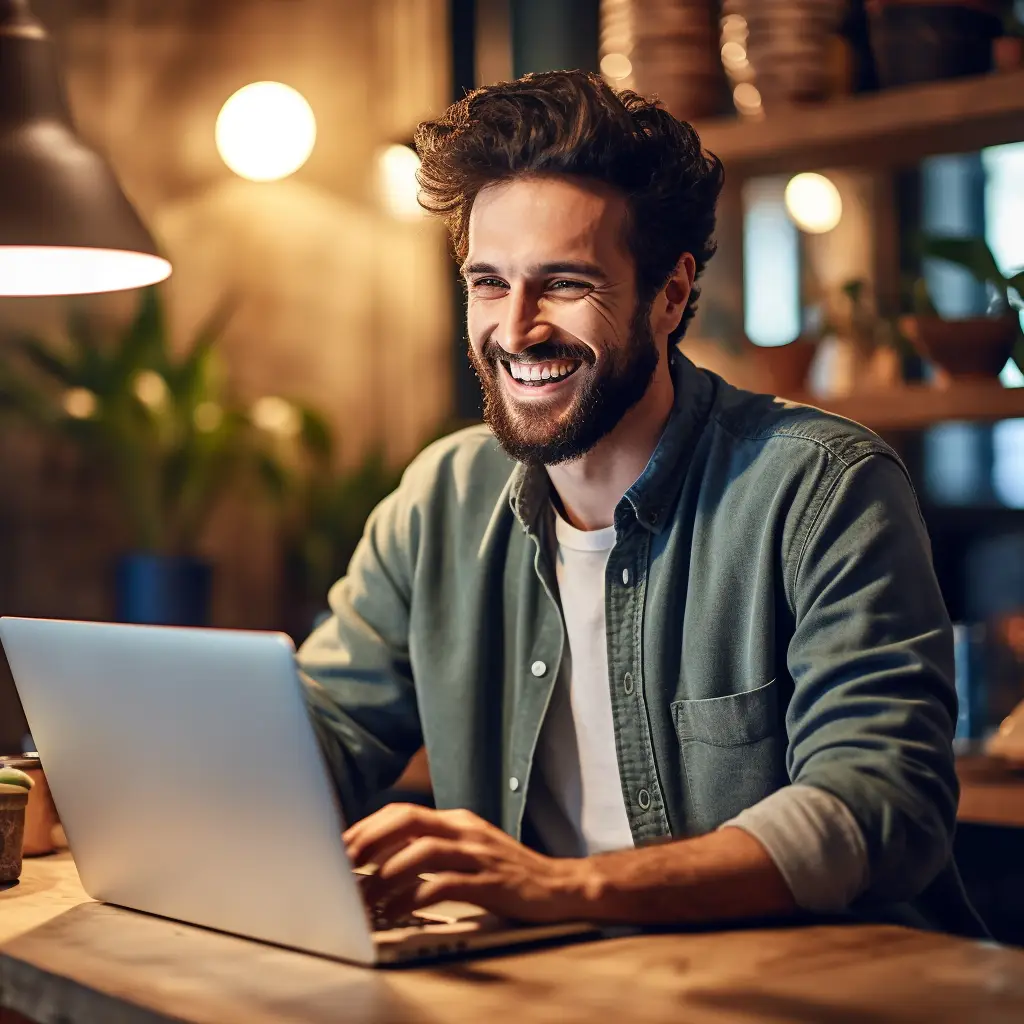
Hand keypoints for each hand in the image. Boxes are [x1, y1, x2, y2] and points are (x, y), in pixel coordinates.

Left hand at [344, 803, 594, 921]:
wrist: (559, 887)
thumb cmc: (508, 874)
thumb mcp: (469, 851)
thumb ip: (434, 849)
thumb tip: (384, 861)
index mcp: (456, 820)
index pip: (402, 812)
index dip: (367, 827)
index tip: (339, 846)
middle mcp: (464, 829)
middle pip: (407, 821)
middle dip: (369, 841)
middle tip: (341, 865)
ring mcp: (477, 853)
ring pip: (421, 851)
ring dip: (386, 874)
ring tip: (365, 898)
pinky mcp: (488, 881)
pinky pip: (442, 885)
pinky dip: (413, 897)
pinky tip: (397, 913)